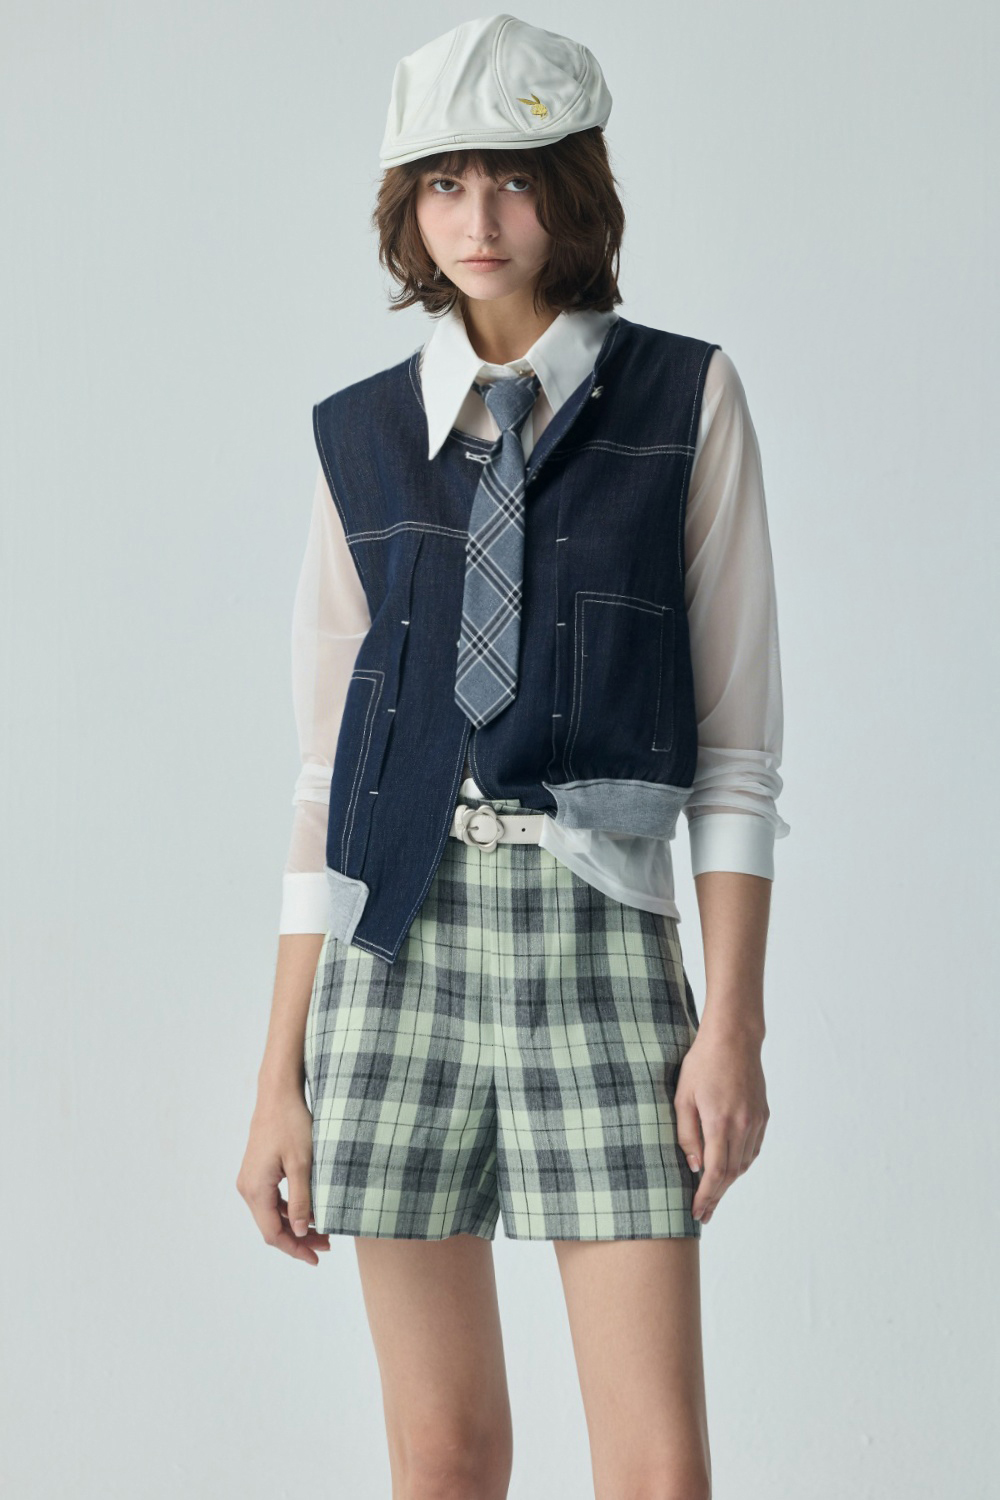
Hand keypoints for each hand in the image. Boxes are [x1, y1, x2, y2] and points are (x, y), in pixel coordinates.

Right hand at [236, 1087, 330, 1263]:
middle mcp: (247, 1187)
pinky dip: (290, 1209)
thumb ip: (300, 1200)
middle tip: (327, 1245)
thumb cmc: (291, 1124)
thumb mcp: (302, 1163)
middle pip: (271, 1226)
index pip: (273, 1233)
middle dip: (298, 1239)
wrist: (278, 1095)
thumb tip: (298, 1233)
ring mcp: (250, 1179)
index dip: (294, 1249)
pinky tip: (310, 1210)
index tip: (316, 1259)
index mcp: (256, 1189)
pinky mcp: (257, 1171)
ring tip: (323, 1230)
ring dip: (295, 1225)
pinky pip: (271, 1200)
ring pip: (271, 1214)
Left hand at [674, 1016, 768, 1224]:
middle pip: (731, 1174)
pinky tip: (729, 1169)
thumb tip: (695, 1167)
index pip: (715, 1173)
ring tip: (713, 1195)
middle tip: (704, 1213)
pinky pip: (753, 1149)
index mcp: (720, 1123)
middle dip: (716, 1196)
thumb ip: (686, 1135)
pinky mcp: (763, 1115)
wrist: (734, 1038)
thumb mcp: (683, 1097)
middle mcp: (743, 1126)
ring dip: (729, 1182)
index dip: (706, 1196)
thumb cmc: (701, 1063)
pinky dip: (741, 1164)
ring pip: (744, 1163)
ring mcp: (756, 1121)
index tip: (696, 1212)